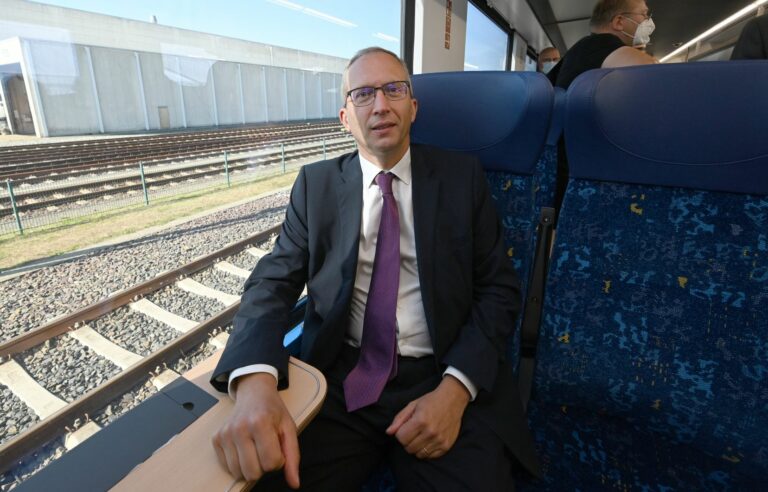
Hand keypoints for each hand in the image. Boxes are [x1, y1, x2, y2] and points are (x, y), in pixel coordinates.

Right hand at [212, 373, 299, 487]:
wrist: (254, 392)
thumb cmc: (273, 411)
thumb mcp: (289, 428)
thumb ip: (293, 456)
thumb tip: (294, 483)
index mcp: (260, 423)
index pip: (271, 463)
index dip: (278, 460)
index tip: (277, 448)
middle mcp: (240, 428)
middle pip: (252, 473)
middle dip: (263, 466)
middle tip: (266, 450)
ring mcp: (225, 434)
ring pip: (238, 473)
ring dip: (250, 466)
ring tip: (255, 449)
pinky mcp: (216, 439)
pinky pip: (227, 468)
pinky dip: (237, 464)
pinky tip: (244, 449)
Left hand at [385, 375, 469, 459]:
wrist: (453, 399)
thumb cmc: (431, 401)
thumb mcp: (412, 405)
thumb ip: (399, 419)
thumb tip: (389, 432)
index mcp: (420, 421)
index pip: (401, 438)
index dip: (400, 433)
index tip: (406, 427)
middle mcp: (430, 432)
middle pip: (409, 448)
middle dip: (407, 441)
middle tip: (413, 431)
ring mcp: (440, 440)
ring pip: (419, 454)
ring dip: (417, 447)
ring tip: (421, 436)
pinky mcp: (446, 445)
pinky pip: (430, 456)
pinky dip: (427, 451)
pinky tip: (429, 440)